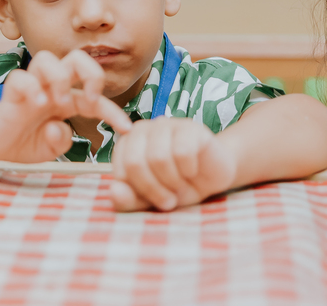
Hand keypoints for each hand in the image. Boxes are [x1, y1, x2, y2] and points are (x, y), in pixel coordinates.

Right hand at [0, 49, 132, 163]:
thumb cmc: (24, 142)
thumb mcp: (52, 149)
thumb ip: (61, 141)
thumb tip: (59, 127)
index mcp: (66, 101)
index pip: (95, 98)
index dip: (114, 112)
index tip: (126, 130)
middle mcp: (51, 88)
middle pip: (76, 58)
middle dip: (91, 72)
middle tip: (89, 99)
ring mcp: (31, 87)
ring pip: (47, 58)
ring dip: (59, 77)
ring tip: (57, 102)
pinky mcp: (10, 92)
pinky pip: (20, 78)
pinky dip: (31, 88)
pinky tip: (35, 104)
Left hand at [108, 117, 236, 211]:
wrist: (212, 179)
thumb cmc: (176, 186)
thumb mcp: (150, 200)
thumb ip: (128, 199)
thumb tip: (114, 191)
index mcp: (126, 144)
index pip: (121, 172)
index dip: (138, 192)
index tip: (152, 199)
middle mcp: (142, 129)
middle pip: (135, 163)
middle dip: (153, 189)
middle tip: (169, 200)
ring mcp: (166, 125)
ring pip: (158, 158)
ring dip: (173, 181)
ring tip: (181, 184)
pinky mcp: (190, 128)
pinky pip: (183, 152)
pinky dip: (189, 170)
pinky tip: (193, 170)